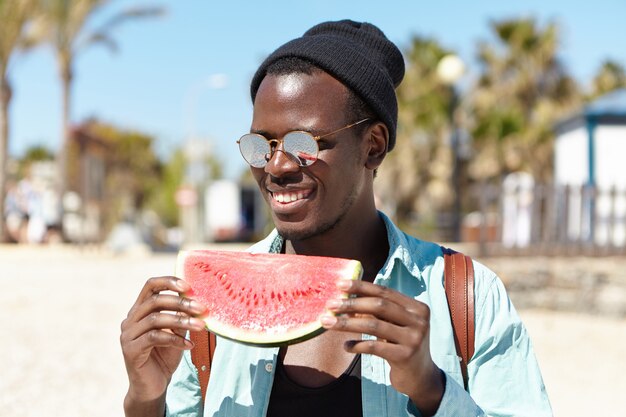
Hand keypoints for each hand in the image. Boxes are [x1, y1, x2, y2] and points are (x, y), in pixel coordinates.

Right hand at [120, 276, 206, 410]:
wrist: (152, 386)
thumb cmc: (165, 356)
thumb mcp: (176, 332)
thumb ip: (181, 316)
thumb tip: (199, 300)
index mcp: (140, 310)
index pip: (150, 286)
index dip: (168, 282)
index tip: (189, 286)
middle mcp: (130, 319)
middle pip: (154, 301)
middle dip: (181, 302)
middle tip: (202, 308)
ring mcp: (128, 335)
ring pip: (156, 319)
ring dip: (182, 321)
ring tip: (201, 326)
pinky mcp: (130, 350)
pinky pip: (154, 338)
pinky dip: (175, 340)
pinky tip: (189, 346)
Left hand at [321, 279, 444, 415]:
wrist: (421, 376)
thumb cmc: (402, 345)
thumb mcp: (394, 325)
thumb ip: (377, 312)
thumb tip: (345, 299)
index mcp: (417, 307)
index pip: (385, 292)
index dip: (361, 287)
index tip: (340, 284)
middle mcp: (419, 321)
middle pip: (379, 306)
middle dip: (352, 304)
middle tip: (330, 305)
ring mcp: (414, 339)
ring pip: (373, 325)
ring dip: (347, 324)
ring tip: (328, 323)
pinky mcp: (405, 356)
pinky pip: (374, 347)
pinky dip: (357, 345)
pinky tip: (346, 346)